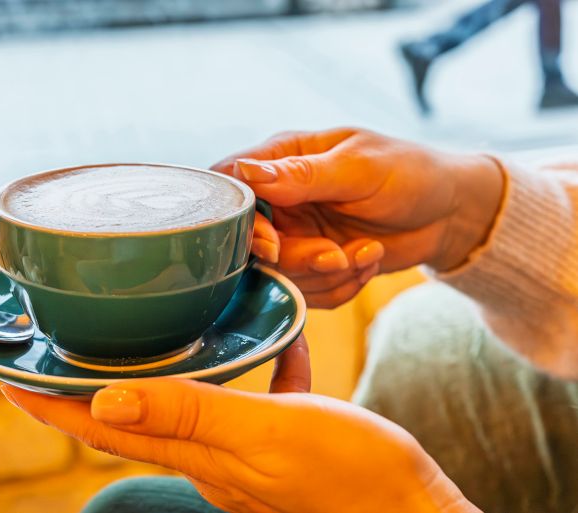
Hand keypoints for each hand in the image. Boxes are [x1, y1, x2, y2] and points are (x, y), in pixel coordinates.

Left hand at [1, 335, 477, 512]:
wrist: (410, 510)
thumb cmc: (348, 475)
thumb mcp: (268, 435)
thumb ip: (193, 413)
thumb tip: (105, 401)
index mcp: (199, 454)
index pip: (105, 427)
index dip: (53, 405)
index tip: (9, 376)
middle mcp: (211, 458)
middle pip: (133, 417)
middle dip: (92, 387)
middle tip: (64, 351)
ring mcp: (246, 454)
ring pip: (190, 404)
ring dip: (165, 375)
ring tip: (154, 338)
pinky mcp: (282, 445)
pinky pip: (255, 400)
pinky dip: (255, 369)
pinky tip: (276, 342)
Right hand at [214, 128, 503, 307]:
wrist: (448, 214)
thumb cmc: (409, 174)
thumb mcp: (359, 169)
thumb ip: (302, 175)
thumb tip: (244, 172)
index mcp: (284, 158)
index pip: (234, 187)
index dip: (242, 222)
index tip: (274, 244)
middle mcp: (281, 199)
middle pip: (253, 243)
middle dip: (295, 259)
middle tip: (335, 256)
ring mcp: (296, 234)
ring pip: (280, 275)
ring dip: (325, 275)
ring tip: (365, 253)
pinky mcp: (313, 265)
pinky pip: (307, 293)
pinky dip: (340, 287)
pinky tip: (367, 261)